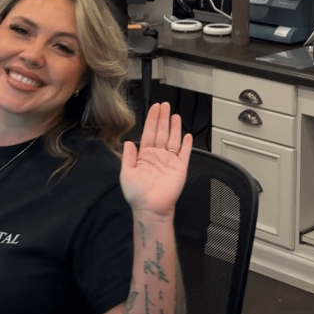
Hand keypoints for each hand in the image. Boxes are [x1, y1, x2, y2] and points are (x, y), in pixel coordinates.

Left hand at [120, 103, 192, 218]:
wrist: (151, 208)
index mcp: (145, 155)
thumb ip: (128, 156)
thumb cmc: (137, 194)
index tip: (155, 108)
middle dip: (163, 118)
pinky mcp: (180, 168)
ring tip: (175, 115)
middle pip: (162, 132)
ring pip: (173, 139)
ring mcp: (169, 161)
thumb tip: (128, 142)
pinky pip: (184, 153)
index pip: (149, 133)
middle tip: (165, 105)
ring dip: (174, 127)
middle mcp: (158, 156)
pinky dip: (186, 144)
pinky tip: (187, 135)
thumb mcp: (126, 173)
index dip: (152, 120)